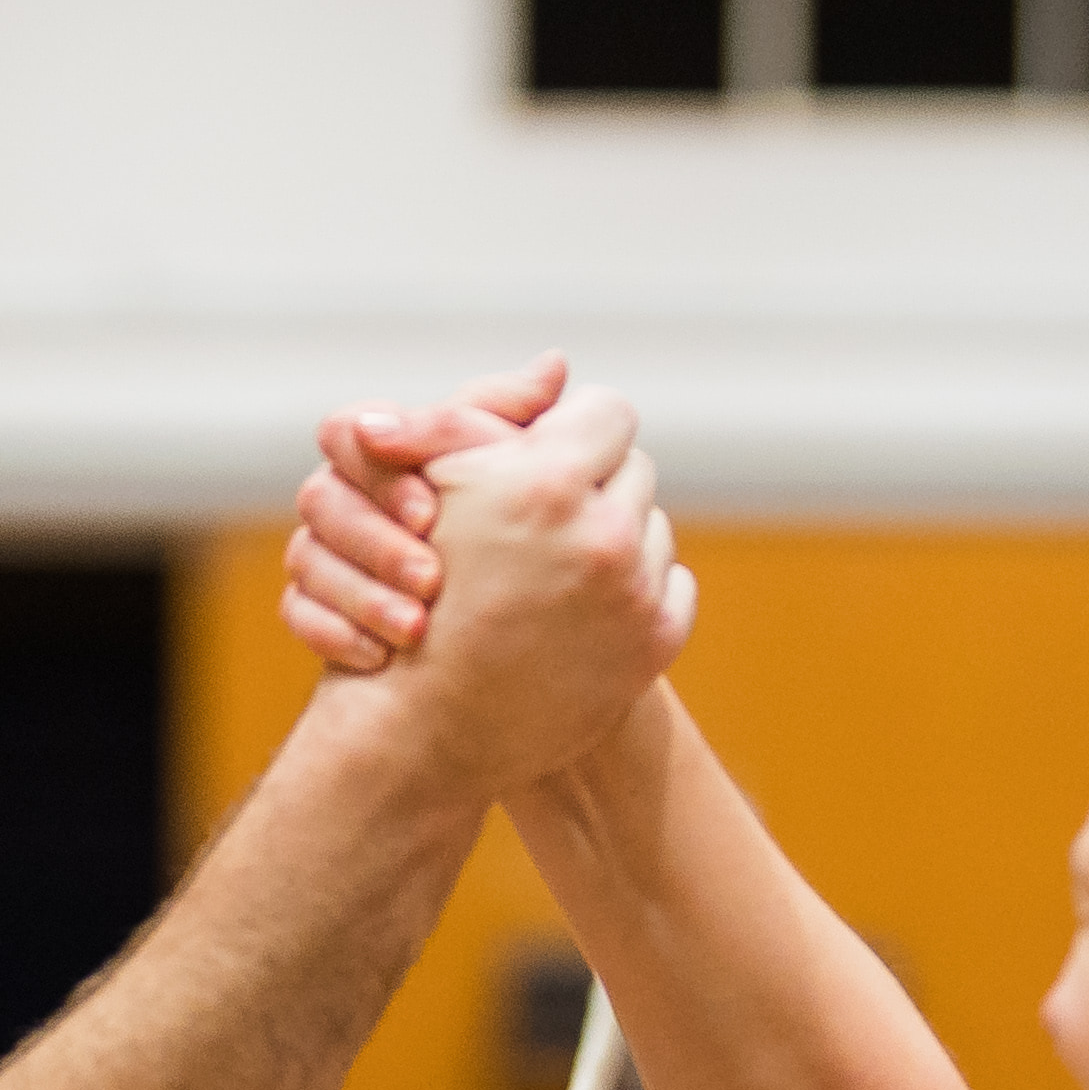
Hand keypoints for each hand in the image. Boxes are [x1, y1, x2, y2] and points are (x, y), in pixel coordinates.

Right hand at [278, 358, 565, 673]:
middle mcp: (342, 491)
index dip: (382, 471)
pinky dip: (336, 634)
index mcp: (380, 446)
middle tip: (433, 579)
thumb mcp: (513, 469)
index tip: (432, 513)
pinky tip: (382, 658)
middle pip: (320, 498)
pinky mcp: (314, 607)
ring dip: (362, 593)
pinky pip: (297, 613)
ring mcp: (321, 550)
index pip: (347, 430)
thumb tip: (555, 366)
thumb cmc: (510, 526)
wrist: (503, 635)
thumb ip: (517, 421)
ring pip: (306, 559)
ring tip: (416, 628)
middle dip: (377, 542)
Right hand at [298, 377, 690, 799]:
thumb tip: (560, 366)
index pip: (606, 410)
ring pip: (654, 527)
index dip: (573, 431)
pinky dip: (640, 590)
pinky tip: (590, 605)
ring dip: (618, 538)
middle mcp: (603, 534)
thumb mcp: (436, 486)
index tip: (547, 457)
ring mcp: (635, 594)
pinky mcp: (654, 643)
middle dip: (596, 485)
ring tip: (563, 567)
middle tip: (551, 517)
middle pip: (634, 468)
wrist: (425, 723)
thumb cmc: (414, 590)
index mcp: (546, 481)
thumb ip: (491, 413)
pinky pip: (673, 584)